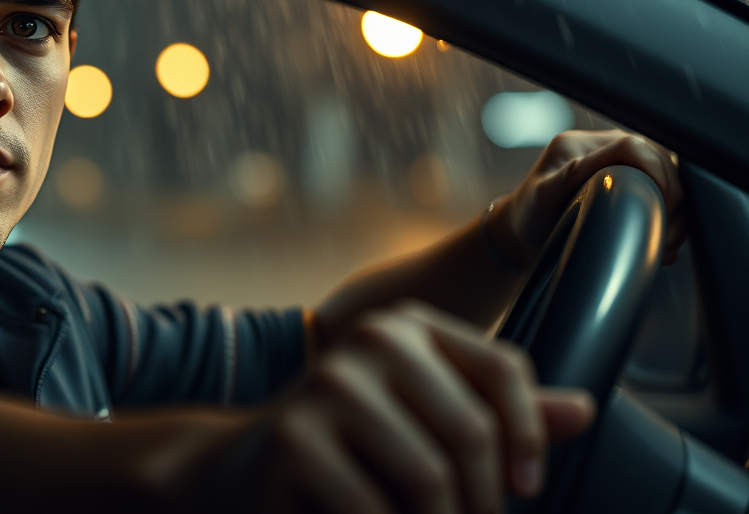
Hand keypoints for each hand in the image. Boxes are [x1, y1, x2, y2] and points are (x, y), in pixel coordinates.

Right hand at [196, 301, 592, 513]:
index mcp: (408, 327)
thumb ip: (496, 415)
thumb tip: (584, 411)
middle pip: (471, 432)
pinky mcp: (295, 435)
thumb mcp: (425, 426)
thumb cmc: (347, 453)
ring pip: (429, 476)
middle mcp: (371, 339)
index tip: (526, 488)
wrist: (239, 472)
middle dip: (483, 504)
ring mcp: (329, 383)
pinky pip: (374, 506)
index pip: (502, 369)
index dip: (529, 435)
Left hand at [492, 130, 684, 266]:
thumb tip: (594, 168)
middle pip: (660, 159)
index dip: (657, 176)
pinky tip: (664, 237)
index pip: (635, 147)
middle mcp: (603, 145)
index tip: (659, 210)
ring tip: (667, 241)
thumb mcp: (541, 196)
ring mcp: (618, 159)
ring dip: (677, 208)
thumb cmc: (530, 214)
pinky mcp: (629, 175)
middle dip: (673, 198)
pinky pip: (664, 186)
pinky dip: (672, 213)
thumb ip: (567, 178)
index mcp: (580, 145)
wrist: (525, 226)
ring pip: (669, 173)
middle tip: (666, 236)